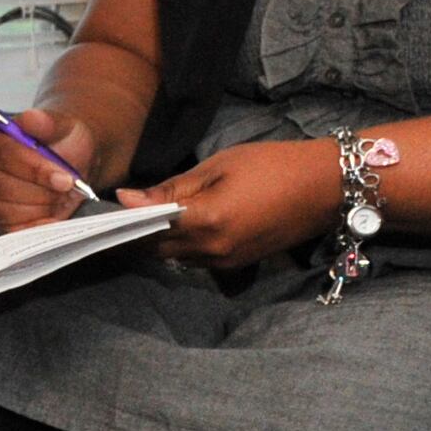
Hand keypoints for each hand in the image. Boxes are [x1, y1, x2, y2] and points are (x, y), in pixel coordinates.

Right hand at [0, 108, 99, 226]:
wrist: (69, 164)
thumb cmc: (63, 143)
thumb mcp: (64, 127)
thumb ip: (47, 122)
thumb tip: (30, 117)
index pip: (3, 154)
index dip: (35, 169)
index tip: (64, 178)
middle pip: (1, 186)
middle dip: (40, 191)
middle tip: (66, 188)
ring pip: (5, 210)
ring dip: (39, 206)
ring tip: (58, 196)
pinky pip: (10, 229)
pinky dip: (35, 224)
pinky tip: (52, 215)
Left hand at [118, 138, 347, 268]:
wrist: (328, 186)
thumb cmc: (274, 165)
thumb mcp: (218, 167)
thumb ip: (171, 188)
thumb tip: (126, 199)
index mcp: (206, 222)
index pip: (145, 232)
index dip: (121, 224)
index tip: (102, 212)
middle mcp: (213, 250)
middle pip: (155, 250)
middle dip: (135, 235)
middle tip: (119, 215)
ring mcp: (227, 262)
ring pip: (175, 257)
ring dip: (158, 242)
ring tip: (147, 218)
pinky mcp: (238, 264)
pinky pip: (197, 260)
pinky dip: (182, 246)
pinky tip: (180, 226)